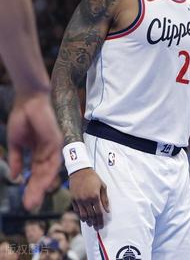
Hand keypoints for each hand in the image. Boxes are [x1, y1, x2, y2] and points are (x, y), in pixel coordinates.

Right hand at [7, 91, 62, 209]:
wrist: (28, 101)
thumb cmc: (23, 119)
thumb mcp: (16, 143)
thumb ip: (17, 160)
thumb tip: (15, 177)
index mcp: (39, 152)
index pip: (36, 174)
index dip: (32, 188)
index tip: (27, 203)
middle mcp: (48, 152)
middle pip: (43, 176)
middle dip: (36, 191)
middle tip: (30, 207)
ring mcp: (53, 147)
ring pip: (48, 172)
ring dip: (41, 186)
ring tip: (33, 200)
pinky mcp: (56, 141)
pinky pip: (52, 160)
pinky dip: (48, 173)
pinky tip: (42, 184)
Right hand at [69, 168, 109, 230]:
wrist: (80, 172)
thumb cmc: (94, 178)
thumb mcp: (102, 186)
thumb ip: (105, 199)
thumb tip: (107, 210)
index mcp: (95, 196)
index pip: (99, 212)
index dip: (100, 220)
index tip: (102, 225)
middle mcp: (86, 200)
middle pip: (91, 215)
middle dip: (95, 223)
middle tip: (97, 228)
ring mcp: (79, 200)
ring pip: (83, 215)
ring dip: (87, 221)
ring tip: (91, 224)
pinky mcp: (73, 200)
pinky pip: (77, 211)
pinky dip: (81, 216)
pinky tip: (84, 219)